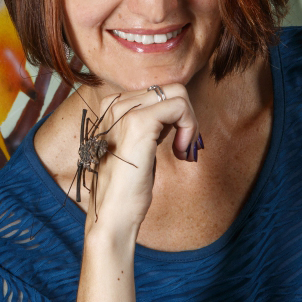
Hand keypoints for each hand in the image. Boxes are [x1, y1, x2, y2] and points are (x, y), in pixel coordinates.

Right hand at [80, 84, 200, 239]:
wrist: (113, 213)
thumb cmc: (126, 186)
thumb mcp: (138, 145)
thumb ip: (151, 123)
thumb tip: (177, 109)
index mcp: (111, 106)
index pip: (158, 92)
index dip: (175, 116)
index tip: (176, 143)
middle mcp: (114, 103)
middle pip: (170, 88)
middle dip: (186, 117)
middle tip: (183, 147)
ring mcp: (124, 111)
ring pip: (178, 93)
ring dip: (190, 123)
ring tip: (181, 150)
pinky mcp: (139, 122)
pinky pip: (180, 106)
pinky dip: (189, 128)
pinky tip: (180, 152)